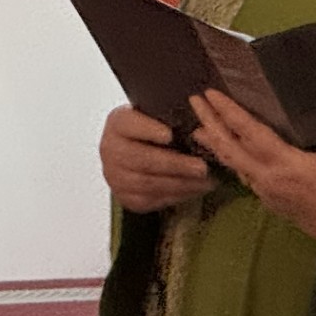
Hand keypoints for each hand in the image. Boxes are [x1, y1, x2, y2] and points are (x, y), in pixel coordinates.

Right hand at [99, 103, 216, 213]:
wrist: (137, 148)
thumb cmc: (154, 127)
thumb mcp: (158, 115)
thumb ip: (173, 117)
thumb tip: (200, 126)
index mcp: (117, 122)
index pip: (129, 124)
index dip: (148, 130)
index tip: (170, 135)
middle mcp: (110, 149)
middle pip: (141, 159)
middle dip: (174, 164)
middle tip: (201, 167)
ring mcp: (114, 175)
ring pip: (147, 183)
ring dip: (180, 184)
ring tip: (205, 181)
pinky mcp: (123, 196)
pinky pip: (149, 200)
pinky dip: (175, 196)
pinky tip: (194, 190)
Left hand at [188, 90, 315, 261]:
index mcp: (286, 167)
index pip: (249, 134)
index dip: (228, 112)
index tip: (209, 94)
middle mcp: (272, 182)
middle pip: (232, 150)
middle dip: (211, 124)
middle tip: (194, 102)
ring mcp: (274, 197)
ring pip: (236, 166)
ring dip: (218, 146)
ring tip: (200, 130)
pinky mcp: (280, 207)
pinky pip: (248, 180)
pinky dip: (234, 163)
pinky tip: (234, 159)